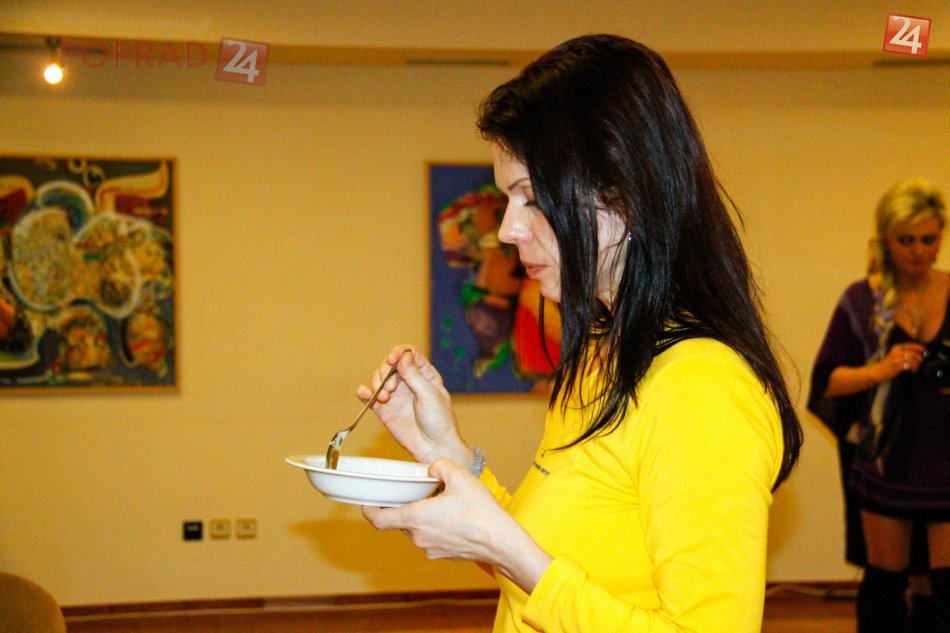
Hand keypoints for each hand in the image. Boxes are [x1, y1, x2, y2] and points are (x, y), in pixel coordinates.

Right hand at [358, 345, 469, 465]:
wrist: (434, 447)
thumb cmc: (439, 422)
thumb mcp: (430, 396)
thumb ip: (415, 376)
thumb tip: (403, 356)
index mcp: (424, 375)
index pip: (409, 354)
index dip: (398, 353)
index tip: (391, 360)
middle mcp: (408, 382)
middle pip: (389, 365)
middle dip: (385, 372)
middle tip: (391, 388)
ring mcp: (395, 395)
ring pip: (378, 378)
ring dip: (376, 384)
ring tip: (384, 398)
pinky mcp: (384, 409)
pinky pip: (369, 396)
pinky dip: (364, 393)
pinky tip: (365, 394)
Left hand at [362, 459, 551, 592]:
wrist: (500, 541)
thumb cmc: (480, 511)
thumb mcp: (459, 476)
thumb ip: (439, 466)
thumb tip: (432, 469)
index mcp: (415, 517)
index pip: (379, 519)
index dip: (369, 510)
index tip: (367, 503)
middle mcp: (418, 536)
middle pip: (400, 521)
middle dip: (405, 507)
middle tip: (416, 493)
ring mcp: (430, 548)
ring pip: (416, 529)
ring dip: (422, 517)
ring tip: (440, 503)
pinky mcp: (443, 554)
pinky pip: (431, 537)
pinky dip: (435, 527)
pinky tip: (452, 517)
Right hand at [879, 342, 925, 380]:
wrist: (878, 371)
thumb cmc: (888, 364)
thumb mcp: (895, 355)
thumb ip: (904, 353)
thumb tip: (918, 353)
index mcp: (896, 348)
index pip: (910, 345)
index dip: (919, 347)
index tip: (925, 350)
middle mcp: (897, 351)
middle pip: (913, 353)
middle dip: (919, 358)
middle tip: (920, 362)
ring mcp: (897, 358)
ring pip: (913, 359)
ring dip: (917, 364)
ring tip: (915, 368)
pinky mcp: (898, 365)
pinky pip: (910, 365)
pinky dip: (913, 368)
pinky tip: (912, 370)